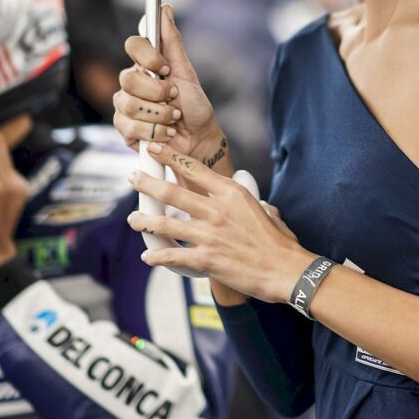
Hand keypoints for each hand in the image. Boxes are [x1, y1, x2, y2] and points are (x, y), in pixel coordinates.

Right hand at [114, 5, 227, 163]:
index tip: (165, 68)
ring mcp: (125, 106)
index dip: (148, 56)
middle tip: (174, 99)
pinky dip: (154, 132)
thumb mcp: (186, 72)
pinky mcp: (124, 129)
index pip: (133, 45)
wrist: (198, 139)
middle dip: (158, 93)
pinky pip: (129, 127)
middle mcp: (132, 84)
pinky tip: (165, 134)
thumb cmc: (194, 105)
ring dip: (159, 115)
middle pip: (127, 78)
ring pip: (128, 104)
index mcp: (146, 66)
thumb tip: (164, 8)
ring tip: (173, 119)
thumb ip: (172, 42)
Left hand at [126, 143, 313, 303]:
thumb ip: (248, 202)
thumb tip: (248, 201)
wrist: (285, 269)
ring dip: (144, 221)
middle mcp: (216, 210)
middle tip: (134, 178)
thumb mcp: (264, 209)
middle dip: (147, 183)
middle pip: (171, 192)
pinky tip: (148, 256)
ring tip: (133, 219)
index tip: (154, 148)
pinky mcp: (204, 259)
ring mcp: (208, 235)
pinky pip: (172, 256)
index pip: (193, 168)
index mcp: (230, 193)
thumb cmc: (278, 241)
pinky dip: (156, 256)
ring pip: (163, 224)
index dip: (170, 157)